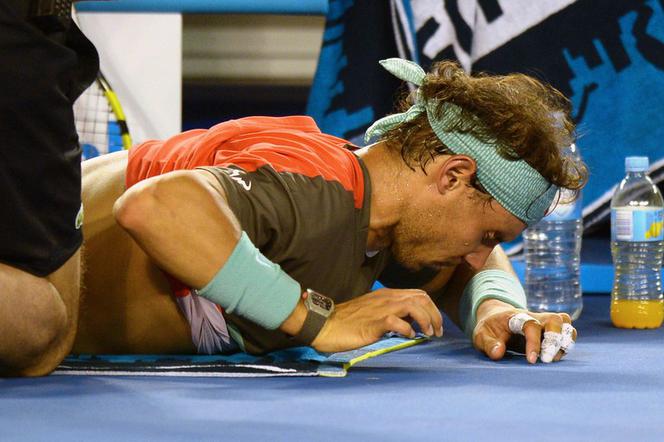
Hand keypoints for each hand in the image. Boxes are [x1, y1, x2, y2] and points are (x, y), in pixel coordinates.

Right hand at [311, 288, 442, 352]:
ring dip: (426, 321)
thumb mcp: (373, 312)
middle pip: (421, 298)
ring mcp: (381, 308)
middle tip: (437, 331)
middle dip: (435, 314)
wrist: (325, 324)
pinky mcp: (374, 322)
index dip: (432, 308)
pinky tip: (408, 336)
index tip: (435, 325)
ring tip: (427, 334)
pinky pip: (398, 322)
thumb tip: (410, 324)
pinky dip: (408, 329)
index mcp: (387, 294)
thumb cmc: (348, 321)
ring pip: (414, 306)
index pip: (418, 294)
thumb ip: (391, 313)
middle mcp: (387, 298)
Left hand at [472, 299, 577, 363]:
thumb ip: (489, 344)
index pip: (530, 325)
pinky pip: (568, 331)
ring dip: (565, 341)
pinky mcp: (551, 329)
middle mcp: (534, 316)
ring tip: (554, 359)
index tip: (531, 360)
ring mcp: (544, 322)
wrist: (496, 318)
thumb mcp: (481, 336)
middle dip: (555, 341)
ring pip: (565, 323)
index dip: (533, 342)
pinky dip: (567, 343)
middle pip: (555, 319)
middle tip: (546, 360)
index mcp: (516, 317)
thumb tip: (498, 352)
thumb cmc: (490, 328)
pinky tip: (556, 356)